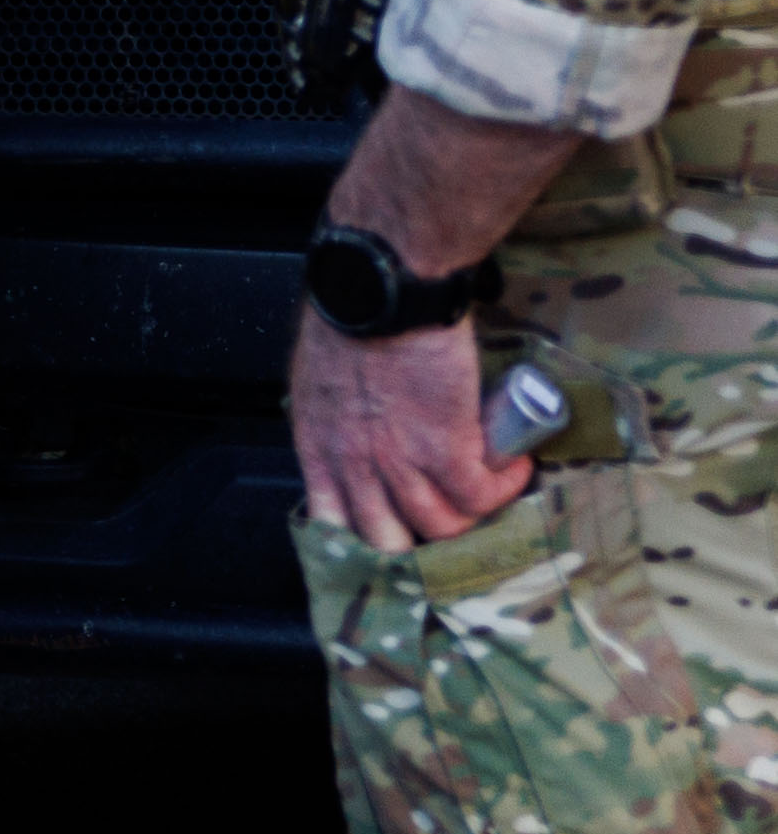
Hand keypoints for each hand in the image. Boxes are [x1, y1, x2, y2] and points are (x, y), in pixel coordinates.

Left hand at [290, 306, 526, 550]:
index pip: (332, 526)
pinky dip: (505, 488)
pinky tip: (515, 468)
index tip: (394, 533)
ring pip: (441, 527)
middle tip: (449, 514)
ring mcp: (398, 463)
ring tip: (488, 489)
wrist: (381, 292)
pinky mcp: (446, 449)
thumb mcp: (320, 384)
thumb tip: (356, 438)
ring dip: (471, 515)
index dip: (366, 539)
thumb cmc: (350, 321)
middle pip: (388, 542)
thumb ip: (335, 422)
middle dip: (422, 539)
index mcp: (317, 450)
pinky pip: (481, 496)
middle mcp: (352, 467)